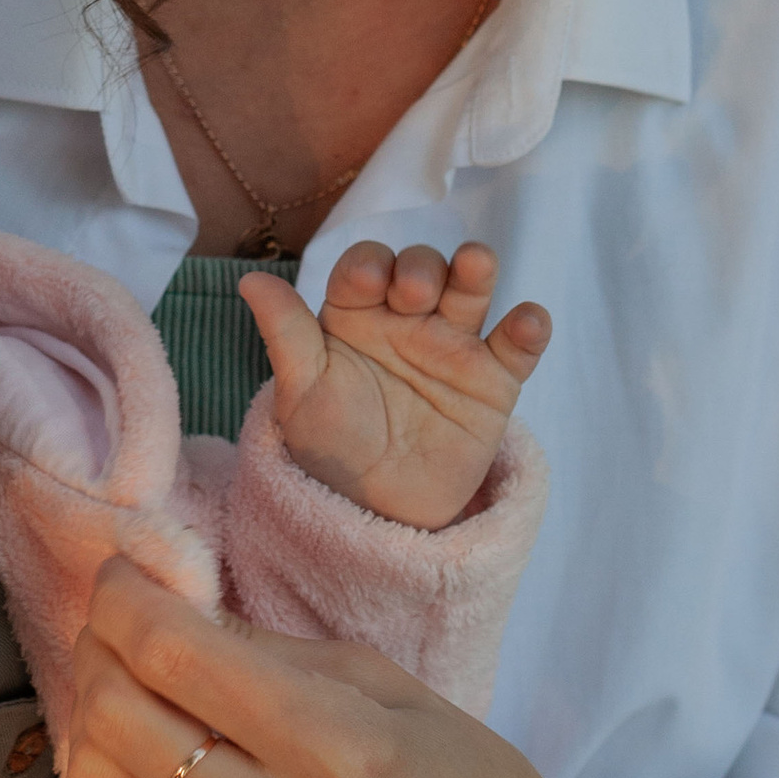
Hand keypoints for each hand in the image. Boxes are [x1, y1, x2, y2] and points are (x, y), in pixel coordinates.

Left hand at [63, 555, 693, 777]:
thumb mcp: (391, 686)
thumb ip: (271, 650)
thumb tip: (164, 606)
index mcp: (344, 751)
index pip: (177, 656)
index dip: (126, 598)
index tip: (123, 571)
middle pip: (119, 718)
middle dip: (99, 649)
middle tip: (118, 625)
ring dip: (91, 719)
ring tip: (125, 688)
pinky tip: (138, 761)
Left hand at [240, 240, 548, 531]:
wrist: (373, 513)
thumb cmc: (329, 445)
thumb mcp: (301, 392)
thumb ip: (285, 334)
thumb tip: (249, 279)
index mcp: (357, 314)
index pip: (366, 268)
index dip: (369, 266)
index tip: (367, 281)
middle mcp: (407, 320)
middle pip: (423, 269)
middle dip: (422, 268)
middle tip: (413, 293)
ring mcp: (453, 347)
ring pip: (471, 292)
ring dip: (475, 271)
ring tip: (476, 264)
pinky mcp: (493, 382)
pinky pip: (516, 347)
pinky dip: (529, 329)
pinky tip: (528, 322)